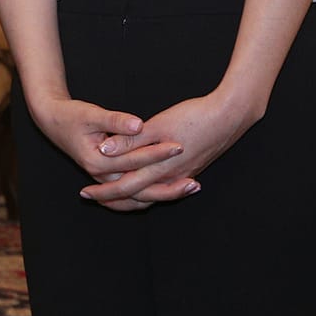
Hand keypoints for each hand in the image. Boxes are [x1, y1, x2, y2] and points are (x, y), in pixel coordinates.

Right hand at [27, 94, 184, 200]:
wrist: (53, 122)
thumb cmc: (72, 116)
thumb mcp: (91, 114)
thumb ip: (116, 121)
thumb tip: (138, 125)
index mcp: (97, 162)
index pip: (134, 161)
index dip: (158, 153)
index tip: (179, 145)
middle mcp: (102, 176)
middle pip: (140, 190)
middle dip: (169, 187)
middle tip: (195, 182)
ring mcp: (106, 179)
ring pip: (138, 197)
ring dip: (163, 195)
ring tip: (190, 187)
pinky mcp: (110, 177)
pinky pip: (133, 195)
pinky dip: (152, 195)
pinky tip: (171, 188)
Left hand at [80, 90, 263, 210]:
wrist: (230, 116)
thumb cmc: (194, 117)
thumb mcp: (158, 125)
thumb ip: (131, 140)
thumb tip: (104, 149)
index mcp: (160, 168)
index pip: (125, 188)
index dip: (104, 191)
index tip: (84, 192)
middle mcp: (171, 177)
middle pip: (136, 197)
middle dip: (112, 199)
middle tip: (91, 197)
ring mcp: (183, 175)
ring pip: (151, 195)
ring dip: (130, 197)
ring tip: (112, 196)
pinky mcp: (191, 168)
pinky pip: (164, 187)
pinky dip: (148, 190)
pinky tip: (143, 184)